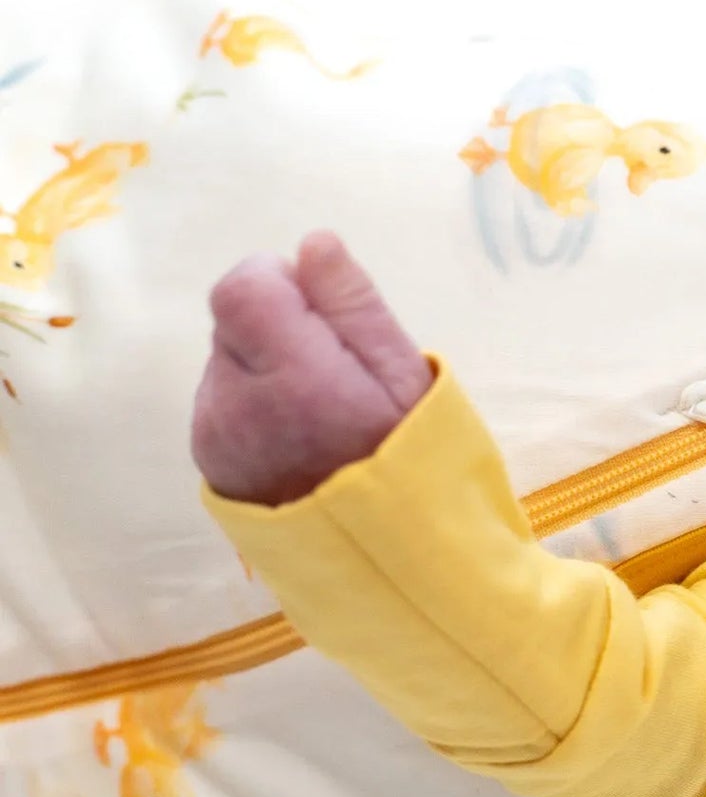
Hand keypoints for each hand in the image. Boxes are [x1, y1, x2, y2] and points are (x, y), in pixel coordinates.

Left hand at [191, 230, 432, 506]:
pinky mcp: (207, 459)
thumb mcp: (406, 374)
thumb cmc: (408, 455)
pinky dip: (254, 404)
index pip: (241, 287)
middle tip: (335, 370)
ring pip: (227, 361)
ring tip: (318, 409)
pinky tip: (296, 435)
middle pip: (233, 320)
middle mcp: (237, 404)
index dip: (278, 281)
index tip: (320, 310)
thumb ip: (354, 304)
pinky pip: (221, 402)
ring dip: (264, 366)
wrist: (383, 552)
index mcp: (293, 376)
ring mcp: (214, 435)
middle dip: (278, 327)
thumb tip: (311, 244)